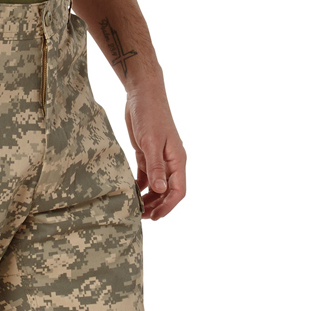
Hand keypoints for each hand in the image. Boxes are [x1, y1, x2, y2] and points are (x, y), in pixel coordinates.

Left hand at [124, 75, 185, 219]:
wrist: (143, 93)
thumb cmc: (149, 115)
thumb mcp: (151, 142)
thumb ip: (156, 167)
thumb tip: (161, 190)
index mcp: (177, 160)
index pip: (178, 190)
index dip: (168, 206)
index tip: (155, 217)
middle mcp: (171, 162)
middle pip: (168, 192)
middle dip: (157, 206)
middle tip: (140, 216)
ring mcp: (159, 158)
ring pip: (157, 186)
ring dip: (148, 198)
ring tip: (135, 208)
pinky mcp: (147, 154)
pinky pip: (146, 176)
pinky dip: (140, 187)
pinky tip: (131, 194)